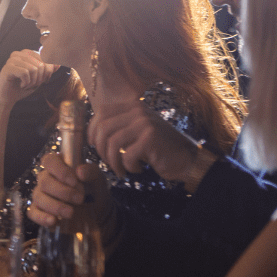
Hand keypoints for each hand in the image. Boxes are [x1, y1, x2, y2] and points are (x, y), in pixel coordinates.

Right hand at [0, 50, 58, 108]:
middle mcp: (18, 53)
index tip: (43, 81)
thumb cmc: (22, 87)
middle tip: (34, 84)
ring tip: (27, 85)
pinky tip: (22, 85)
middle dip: (40, 78)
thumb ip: (48, 70)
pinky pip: (25, 73)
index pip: (45, 58)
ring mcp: (12, 60)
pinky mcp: (7, 68)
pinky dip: (26, 82)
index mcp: (26, 53)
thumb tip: (58, 64)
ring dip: (33, 81)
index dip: (48, 72)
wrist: (7, 98)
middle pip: (40, 64)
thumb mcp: (39, 78)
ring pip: (33, 69)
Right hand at [27, 152, 110, 227]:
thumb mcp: (97, 178)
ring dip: (55, 206)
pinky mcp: (38, 211)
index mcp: (57, 165)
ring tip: (71, 213)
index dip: (60, 171)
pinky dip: (42, 217)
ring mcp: (40, 195)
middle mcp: (45, 178)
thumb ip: (91, 172)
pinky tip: (53, 221)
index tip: (74, 182)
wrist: (95, 211)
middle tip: (80, 199)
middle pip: (45, 182)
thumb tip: (80, 172)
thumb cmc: (93, 189)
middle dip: (63, 192)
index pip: (49, 161)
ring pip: (39, 198)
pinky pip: (33, 213)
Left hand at [89, 100, 213, 186]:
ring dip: (112, 161)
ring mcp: (145, 123)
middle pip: (103, 129)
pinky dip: (127, 167)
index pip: (101, 112)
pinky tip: (135, 170)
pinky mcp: (151, 138)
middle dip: (100, 150)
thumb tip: (90, 135)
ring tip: (120, 169)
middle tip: (108, 162)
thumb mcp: (136, 132)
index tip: (93, 145)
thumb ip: (118, 127)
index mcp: (133, 106)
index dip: (92, 130)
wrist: (186, 159)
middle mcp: (139, 110)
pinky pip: (126, 155)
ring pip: (112, 143)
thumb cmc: (156, 149)